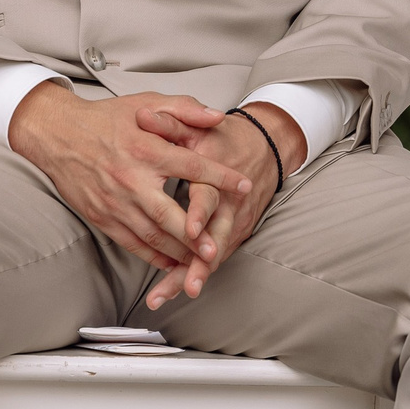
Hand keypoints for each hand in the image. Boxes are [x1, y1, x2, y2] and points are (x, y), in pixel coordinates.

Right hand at [7, 84, 251, 270]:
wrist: (58, 134)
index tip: (245, 185)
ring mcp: (115, 201)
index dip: (221, 177)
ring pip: (151, 234)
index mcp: (147, 149)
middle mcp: (131, 179)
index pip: (192, 165)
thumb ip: (185, 109)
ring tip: (200, 262)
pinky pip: (131, 242)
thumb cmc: (107, 118)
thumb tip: (217, 117)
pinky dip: (151, 255)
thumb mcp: (148, 102)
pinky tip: (169, 261)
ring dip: (176, 251)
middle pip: (169, 213)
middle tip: (217, 248)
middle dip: (194, 235)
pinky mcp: (101, 216)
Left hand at [137, 102, 306, 310]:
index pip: (209, 194)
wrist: (265, 146)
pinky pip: (215, 255)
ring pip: (216, 251)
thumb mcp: (198, 124)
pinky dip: (199, 272)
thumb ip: (171, 121)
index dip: (201, 212)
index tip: (190, 228)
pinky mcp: (232, 232)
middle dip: (201, 260)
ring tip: (181, 292)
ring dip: (198, 273)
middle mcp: (228, 201)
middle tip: (189, 281)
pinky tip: (181, 289)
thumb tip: (144, 117)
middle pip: (217, 235)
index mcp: (217, 172)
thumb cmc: (225, 137)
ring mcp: (233, 219)